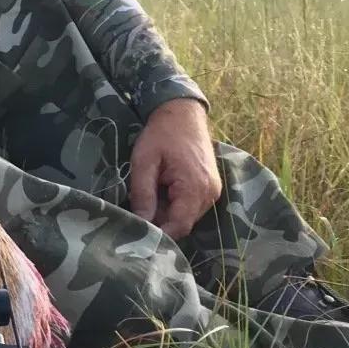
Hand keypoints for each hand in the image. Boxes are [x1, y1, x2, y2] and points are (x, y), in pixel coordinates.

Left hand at [128, 99, 221, 237]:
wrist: (182, 113)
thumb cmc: (161, 135)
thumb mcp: (144, 162)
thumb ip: (143, 194)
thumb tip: (141, 222)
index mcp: (195, 188)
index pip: (179, 227)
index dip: (158, 233)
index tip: (137, 233)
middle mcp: (209, 194)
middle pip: (183, 223)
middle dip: (160, 221)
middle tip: (136, 212)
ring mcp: (212, 191)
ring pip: (186, 216)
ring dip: (166, 212)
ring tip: (148, 196)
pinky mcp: (209, 187)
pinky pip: (191, 205)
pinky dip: (174, 204)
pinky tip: (160, 190)